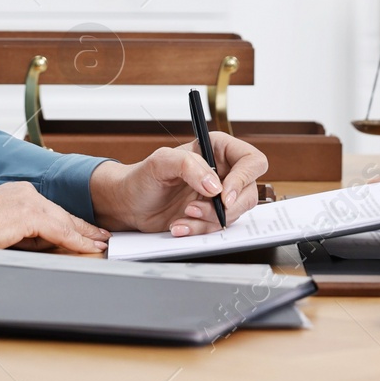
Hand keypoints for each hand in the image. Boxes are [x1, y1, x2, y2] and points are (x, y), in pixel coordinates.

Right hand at [0, 181, 110, 252]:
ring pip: (63, 221)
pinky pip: (59, 230)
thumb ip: (23, 233)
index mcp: (18, 193)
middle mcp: (25, 192)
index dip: (70, 223)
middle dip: (83, 227)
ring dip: (83, 235)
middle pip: (61, 214)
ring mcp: (27, 201)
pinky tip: (87, 247)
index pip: (50, 211)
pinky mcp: (28, 214)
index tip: (86, 232)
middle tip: (101, 236)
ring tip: (100, 244)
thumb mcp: (1, 231)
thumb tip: (46, 244)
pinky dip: (75, 241)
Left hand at [89, 132, 269, 234]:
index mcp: (217, 149)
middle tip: (197, 209)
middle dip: (225, 206)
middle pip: (249, 191)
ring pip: (235, 213)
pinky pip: (218, 228)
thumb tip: (215, 185)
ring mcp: (218, 196)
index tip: (223, 195)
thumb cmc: (142, 177)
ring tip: (184, 215)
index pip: (251, 161)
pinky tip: (179, 225)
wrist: (129, 205)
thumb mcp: (161, 162)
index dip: (244, 178)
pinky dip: (199, 231)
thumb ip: (189, 166)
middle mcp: (223, 172)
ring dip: (210, 220)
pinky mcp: (210, 216)